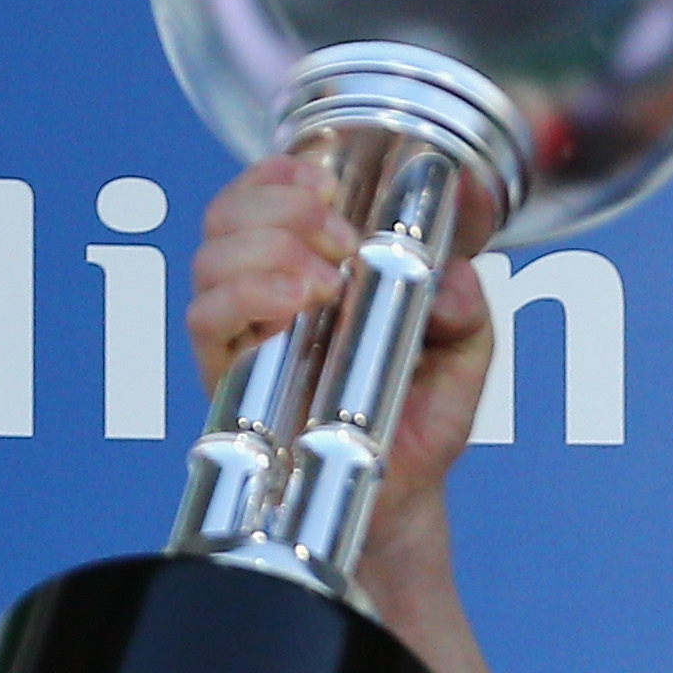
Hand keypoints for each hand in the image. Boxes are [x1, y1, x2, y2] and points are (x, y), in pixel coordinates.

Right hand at [188, 150, 495, 547]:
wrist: (400, 498)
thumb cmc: (420, 420)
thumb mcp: (466, 352)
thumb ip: (467, 304)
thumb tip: (449, 275)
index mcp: (313, 266)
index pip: (266, 195)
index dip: (280, 175)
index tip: (326, 183)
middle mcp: (267, 290)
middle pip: (229, 214)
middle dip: (282, 207)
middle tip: (340, 239)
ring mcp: (244, 331)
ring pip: (211, 256)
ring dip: (268, 250)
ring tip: (325, 282)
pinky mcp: (228, 375)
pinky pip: (205, 317)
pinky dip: (245, 296)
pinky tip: (295, 305)